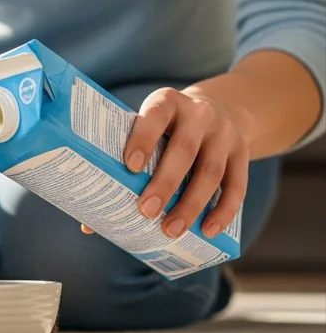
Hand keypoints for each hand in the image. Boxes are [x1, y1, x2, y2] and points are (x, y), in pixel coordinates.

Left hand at [123, 87, 249, 239]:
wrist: (222, 108)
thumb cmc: (169, 127)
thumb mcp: (151, 126)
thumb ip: (125, 159)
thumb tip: (88, 221)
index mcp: (167, 101)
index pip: (154, 116)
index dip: (142, 139)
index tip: (130, 167)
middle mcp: (198, 113)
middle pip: (183, 150)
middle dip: (165, 183)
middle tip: (146, 211)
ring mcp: (224, 133)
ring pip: (210, 172)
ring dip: (191, 204)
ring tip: (171, 229)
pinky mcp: (243, 152)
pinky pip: (236, 185)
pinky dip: (223, 210)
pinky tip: (208, 230)